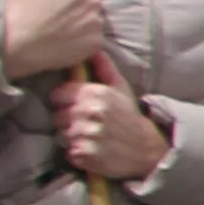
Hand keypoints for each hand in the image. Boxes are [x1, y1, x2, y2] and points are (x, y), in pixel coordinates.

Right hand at [0, 0, 109, 82]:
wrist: (15, 48)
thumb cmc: (21, 9)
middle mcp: (94, 2)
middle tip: (46, 9)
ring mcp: (96, 25)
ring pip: (88, 13)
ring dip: (76, 16)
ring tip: (53, 25)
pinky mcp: (94, 45)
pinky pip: (91, 35)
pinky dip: (80, 36)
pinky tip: (62, 38)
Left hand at [52, 77, 170, 182]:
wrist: (147, 149)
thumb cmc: (130, 117)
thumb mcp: (121, 89)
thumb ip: (105, 69)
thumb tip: (94, 49)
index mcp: (94, 94)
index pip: (58, 94)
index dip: (65, 101)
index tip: (74, 106)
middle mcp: (88, 113)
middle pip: (56, 116)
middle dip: (67, 120)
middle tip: (84, 124)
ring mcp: (84, 135)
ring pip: (61, 135)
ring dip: (72, 138)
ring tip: (89, 137)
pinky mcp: (83, 154)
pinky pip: (68, 152)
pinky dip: (77, 153)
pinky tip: (92, 149)